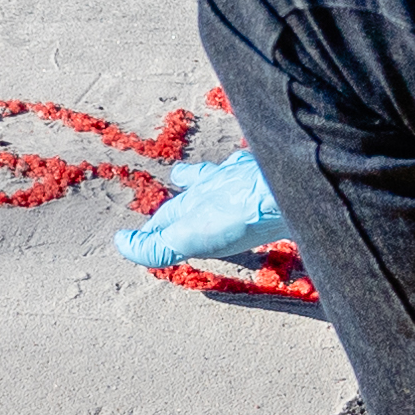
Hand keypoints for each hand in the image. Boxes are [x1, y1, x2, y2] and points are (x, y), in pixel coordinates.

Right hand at [115, 153, 287, 267]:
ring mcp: (256, 174)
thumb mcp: (191, 235)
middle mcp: (225, 180)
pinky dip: (264, 173)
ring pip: (234, 171)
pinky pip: (271, 172)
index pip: (171, 213)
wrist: (293, 190)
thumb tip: (121, 243)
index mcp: (199, 196)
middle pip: (201, 179)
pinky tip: (276, 178)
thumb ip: (159, 244)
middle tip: (180, 175)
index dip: (158, 224)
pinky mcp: (285, 176)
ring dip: (225, 173)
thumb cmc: (240, 214)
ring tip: (225, 170)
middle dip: (188, 180)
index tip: (150, 227)